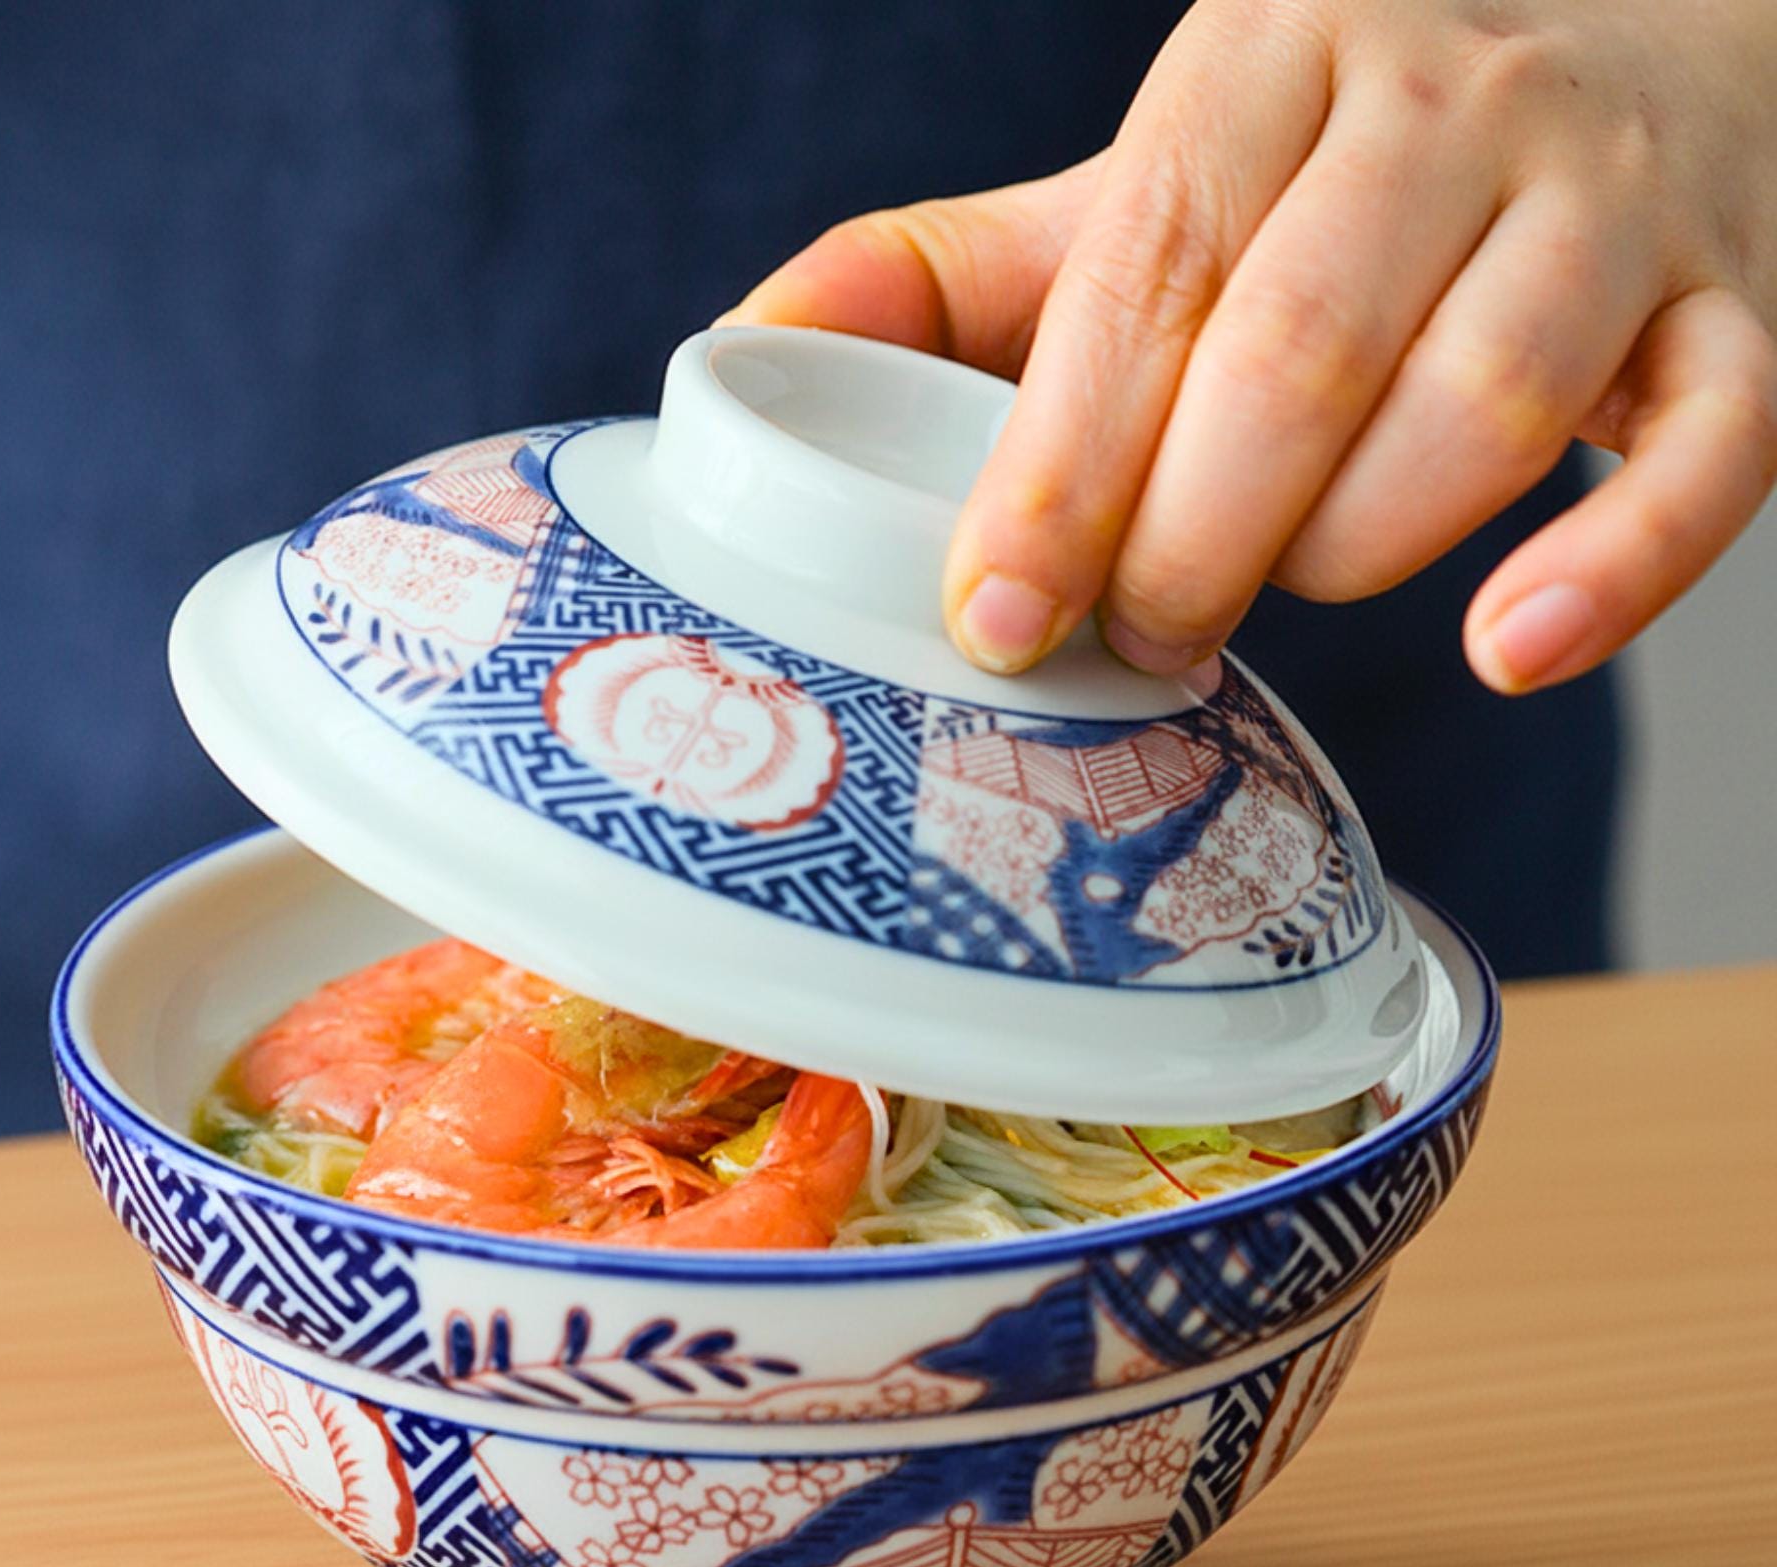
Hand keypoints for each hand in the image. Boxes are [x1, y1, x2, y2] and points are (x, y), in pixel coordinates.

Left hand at [723, 0, 1776, 692]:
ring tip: (1288, 585)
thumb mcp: (1139, 192)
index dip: (1057, 469)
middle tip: (1138, 640)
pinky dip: (1613, 572)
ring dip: (1355, 553)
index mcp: (1270, 58)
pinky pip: (1710, 456)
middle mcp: (1450, 103)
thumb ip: (954, 279)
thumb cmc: (1326, 178)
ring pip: (1482, 409)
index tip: (994, 621)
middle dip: (1192, 544)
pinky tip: (1509, 651)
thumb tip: (746, 352)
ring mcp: (1614, 202)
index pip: (1145, 280)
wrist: (1619, 69)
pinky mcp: (1737, 314)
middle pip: (1300, 356)